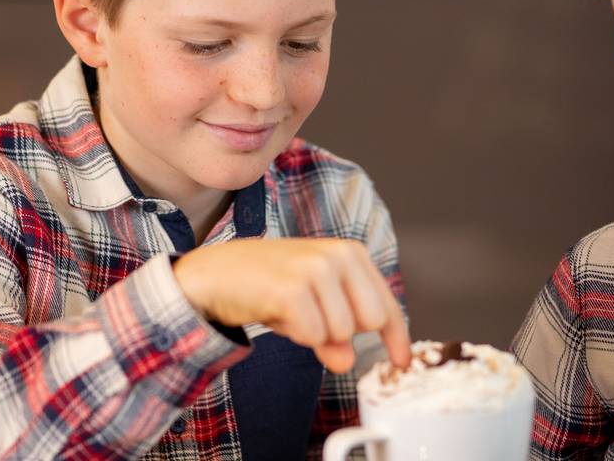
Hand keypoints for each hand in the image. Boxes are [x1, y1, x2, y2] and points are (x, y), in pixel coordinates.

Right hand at [172, 237, 410, 372]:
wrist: (213, 274)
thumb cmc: (264, 284)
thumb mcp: (310, 306)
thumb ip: (336, 331)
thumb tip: (344, 360)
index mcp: (349, 253)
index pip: (385, 303)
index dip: (395, 337)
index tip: (401, 361)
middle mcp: (337, 255)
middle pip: (368, 322)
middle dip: (340, 331)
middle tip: (308, 316)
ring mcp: (315, 269)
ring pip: (341, 333)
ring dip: (313, 333)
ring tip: (286, 309)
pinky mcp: (293, 289)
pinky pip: (313, 336)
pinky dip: (295, 334)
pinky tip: (275, 311)